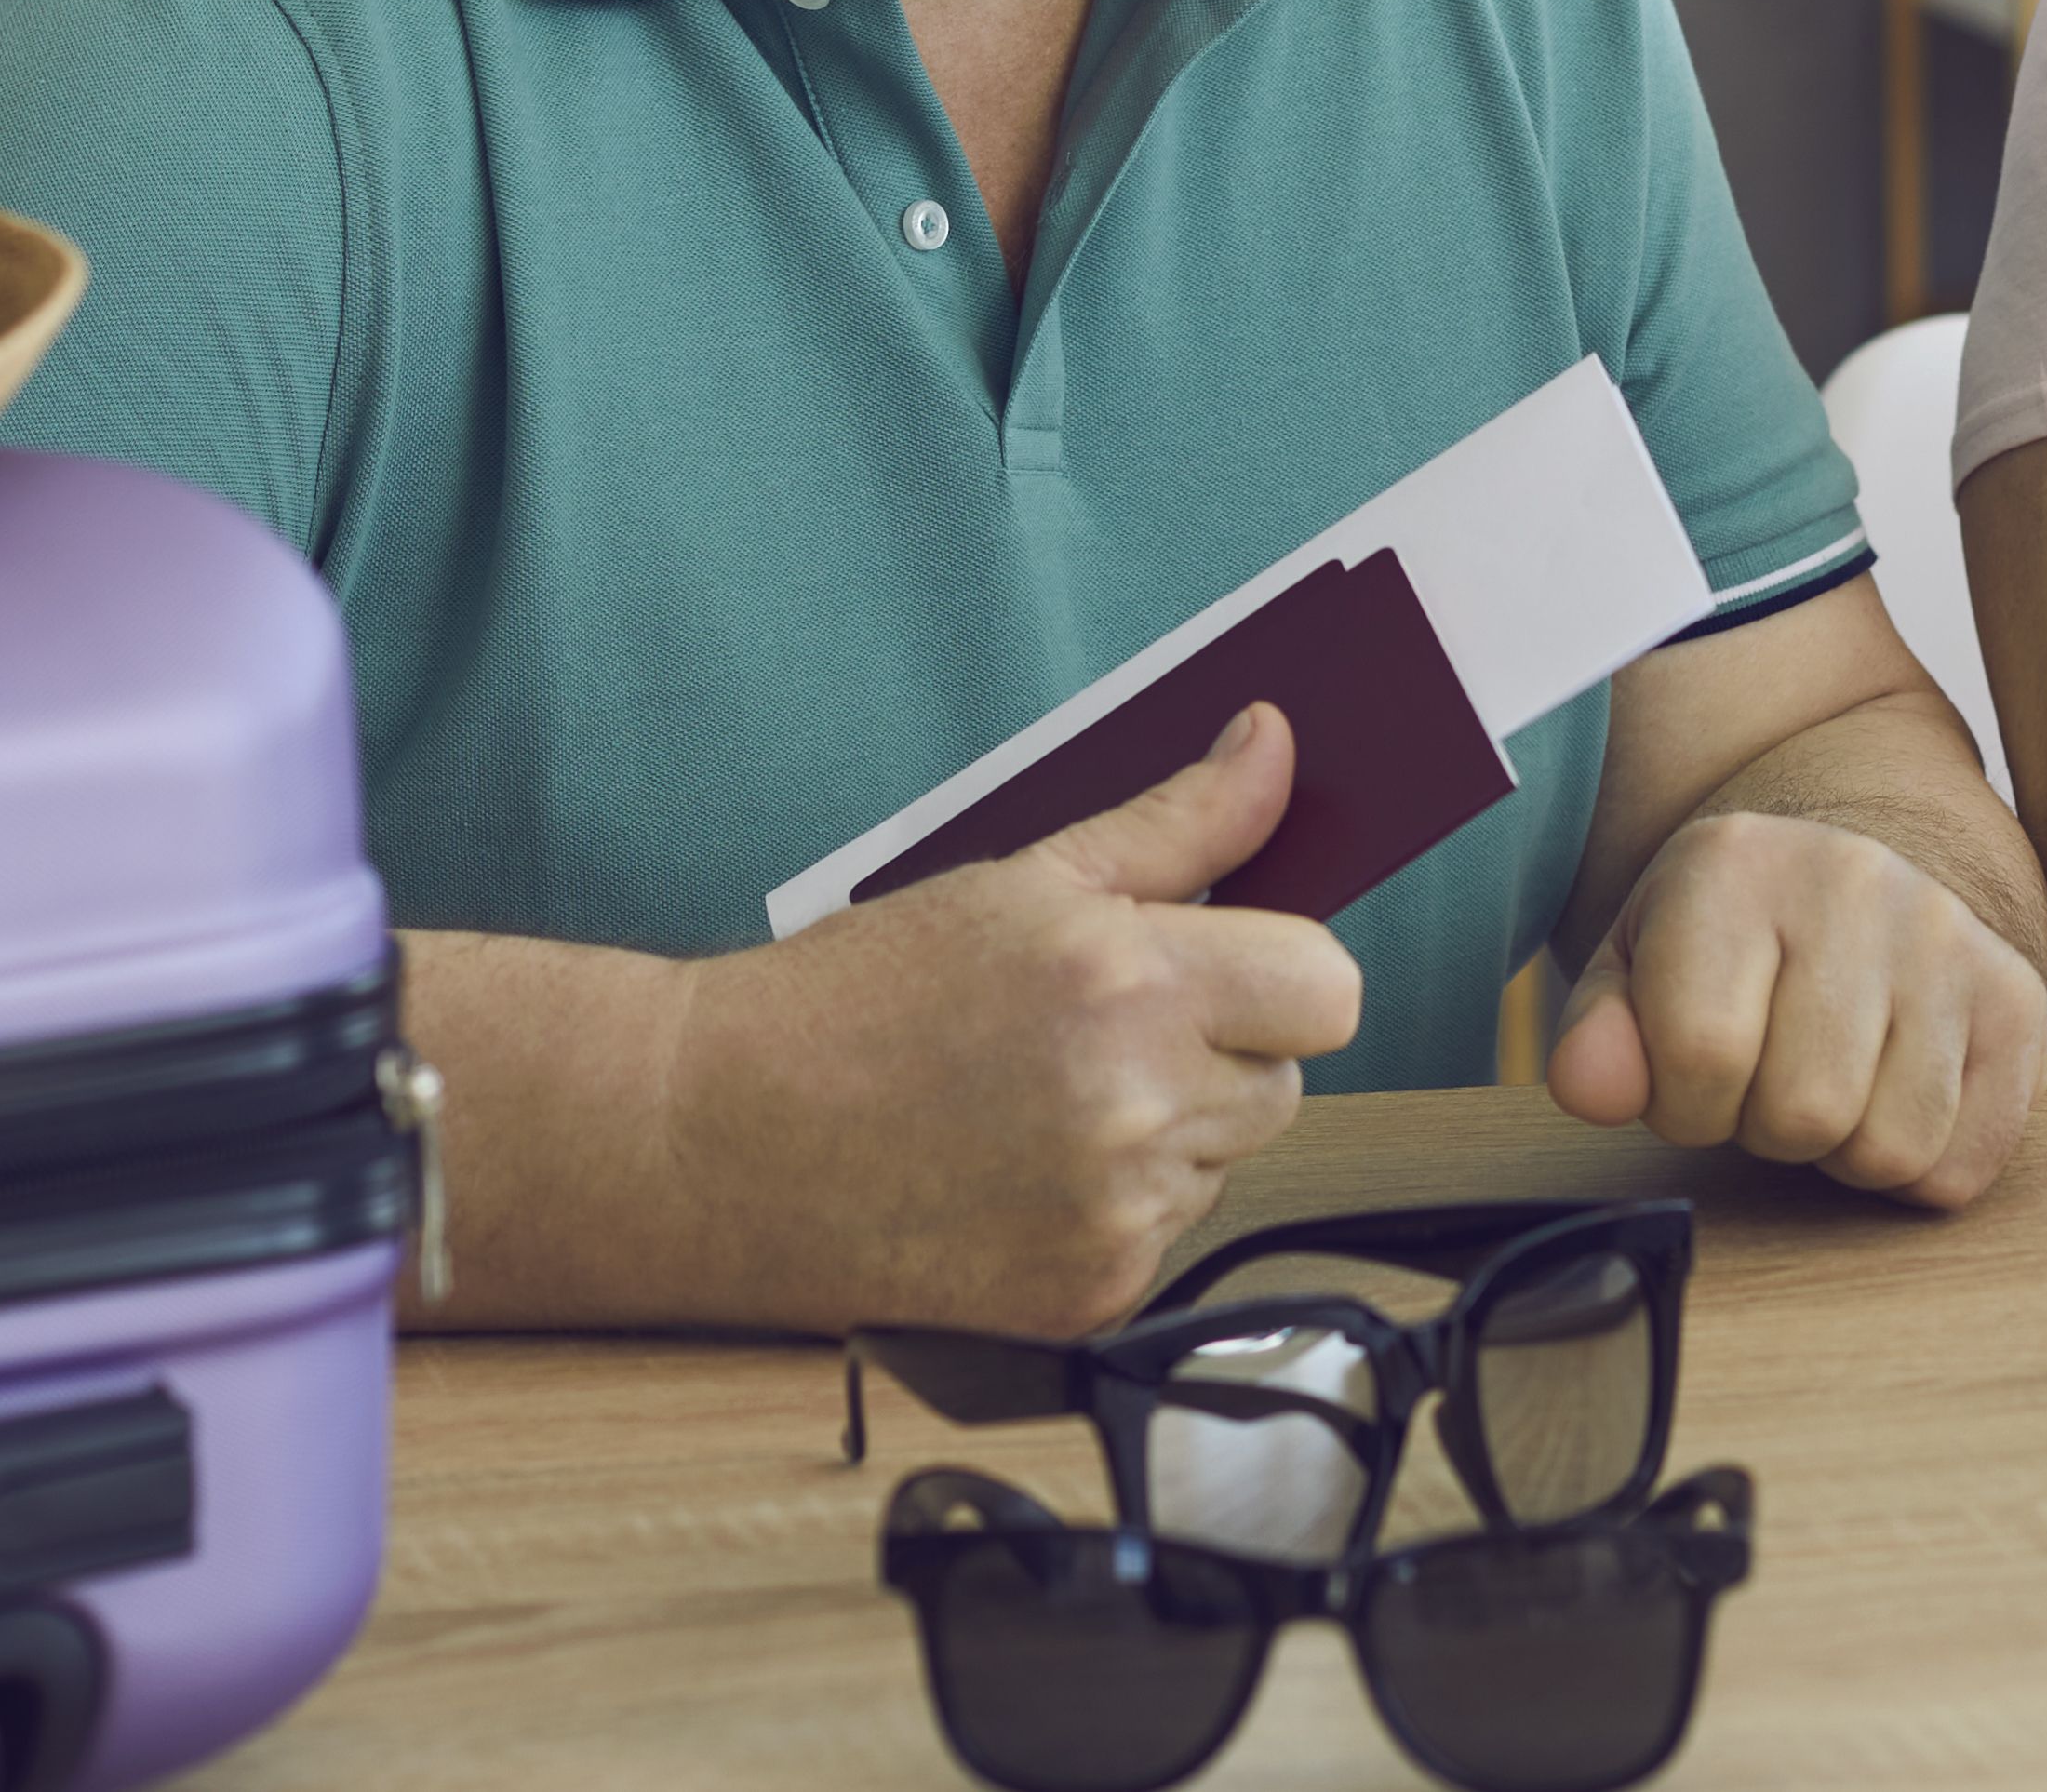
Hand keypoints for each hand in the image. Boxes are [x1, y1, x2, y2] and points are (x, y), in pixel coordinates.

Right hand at [660, 702, 1364, 1337]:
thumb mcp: (1023, 878)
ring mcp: (1112, 1218)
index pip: (1328, 989)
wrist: (718, 1139)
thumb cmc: (856, 997)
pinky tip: (1016, 1174)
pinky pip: (1162, 1239)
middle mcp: (1137, 1108)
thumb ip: (1178, 821)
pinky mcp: (1084, 1301)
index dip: (1285, 972)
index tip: (1229, 967)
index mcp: (1131, 984)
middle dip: (1219, 1050)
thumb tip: (1273, 746)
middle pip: (1285, 1081)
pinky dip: (1111, 1209)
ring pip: (1224, 1162)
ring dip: (1168, 1132)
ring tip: (1037, 1101)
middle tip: (1100, 1030)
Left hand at [1544, 809, 2046, 1208]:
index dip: (1684, 1104)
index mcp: (1737, 865)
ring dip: (1844, 1151)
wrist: (1844, 881)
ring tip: (1830, 1083)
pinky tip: (1891, 1098)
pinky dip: (1919, 1166)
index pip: (1702, 1053)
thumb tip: (1593, 1088)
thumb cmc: (1728, 946)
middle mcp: (1854, 882)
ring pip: (1891, 1147)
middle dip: (1767, 1127)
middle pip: (1805, 1111)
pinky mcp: (2017, 998)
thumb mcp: (1637, 969)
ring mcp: (1949, 937)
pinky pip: (1965, 1163)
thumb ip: (1598, 1035)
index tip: (1695, 1076)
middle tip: (1767, 1078)